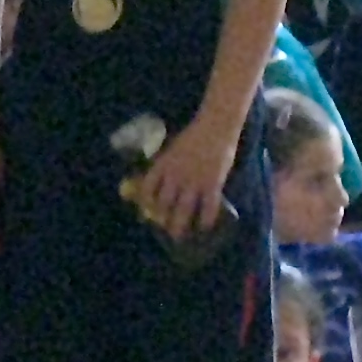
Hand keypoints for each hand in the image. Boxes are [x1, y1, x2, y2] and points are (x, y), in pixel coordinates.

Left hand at [134, 117, 236, 238]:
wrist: (216, 126)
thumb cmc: (194, 136)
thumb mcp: (172, 149)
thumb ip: (166, 166)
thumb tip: (159, 185)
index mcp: (163, 165)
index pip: (147, 188)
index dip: (145, 203)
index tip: (146, 212)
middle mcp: (175, 176)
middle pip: (163, 205)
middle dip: (162, 220)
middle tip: (165, 228)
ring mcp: (194, 181)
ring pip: (183, 211)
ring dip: (180, 226)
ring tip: (180, 236)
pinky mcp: (212, 184)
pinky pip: (208, 208)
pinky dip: (206, 220)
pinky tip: (205, 226)